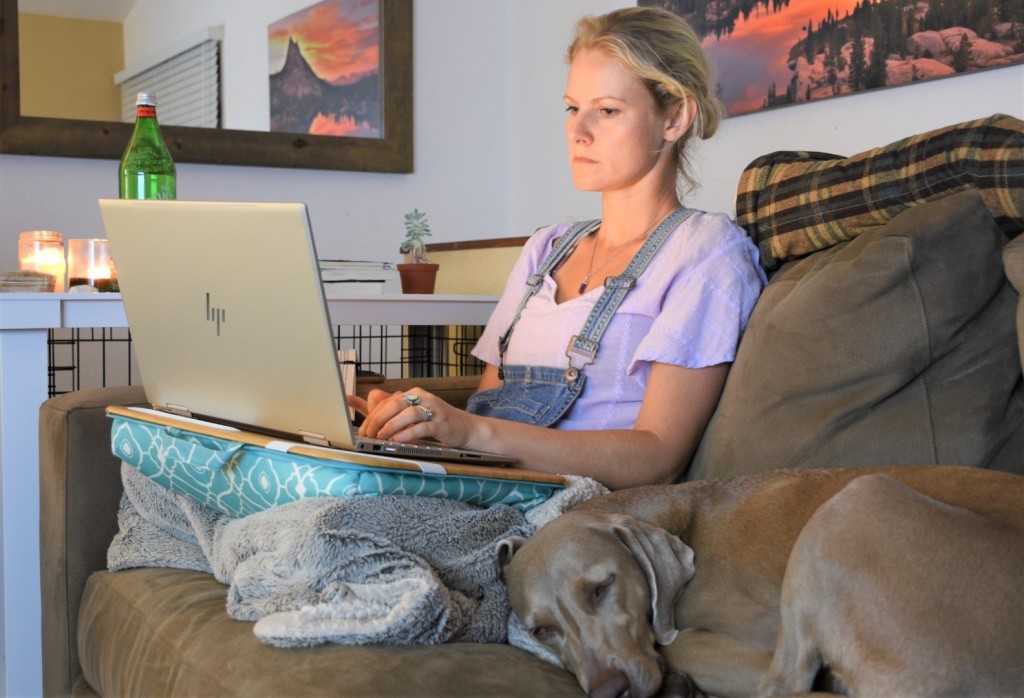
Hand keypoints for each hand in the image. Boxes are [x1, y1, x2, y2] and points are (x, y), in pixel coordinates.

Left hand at [351, 388, 471, 445]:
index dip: (372, 416)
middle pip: (395, 404)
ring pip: (408, 414)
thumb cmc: (434, 421)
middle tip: (368, 435)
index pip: (386, 401)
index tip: (363, 431)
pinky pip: (422, 427)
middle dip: (378, 420)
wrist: (465, 427)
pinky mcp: (441, 423)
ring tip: (381, 438)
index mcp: (412, 393)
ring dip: (391, 426)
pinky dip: (408, 433)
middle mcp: (421, 397)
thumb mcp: (408, 414)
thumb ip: (382, 409)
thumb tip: (352, 399)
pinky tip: (398, 440)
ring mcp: (433, 409)